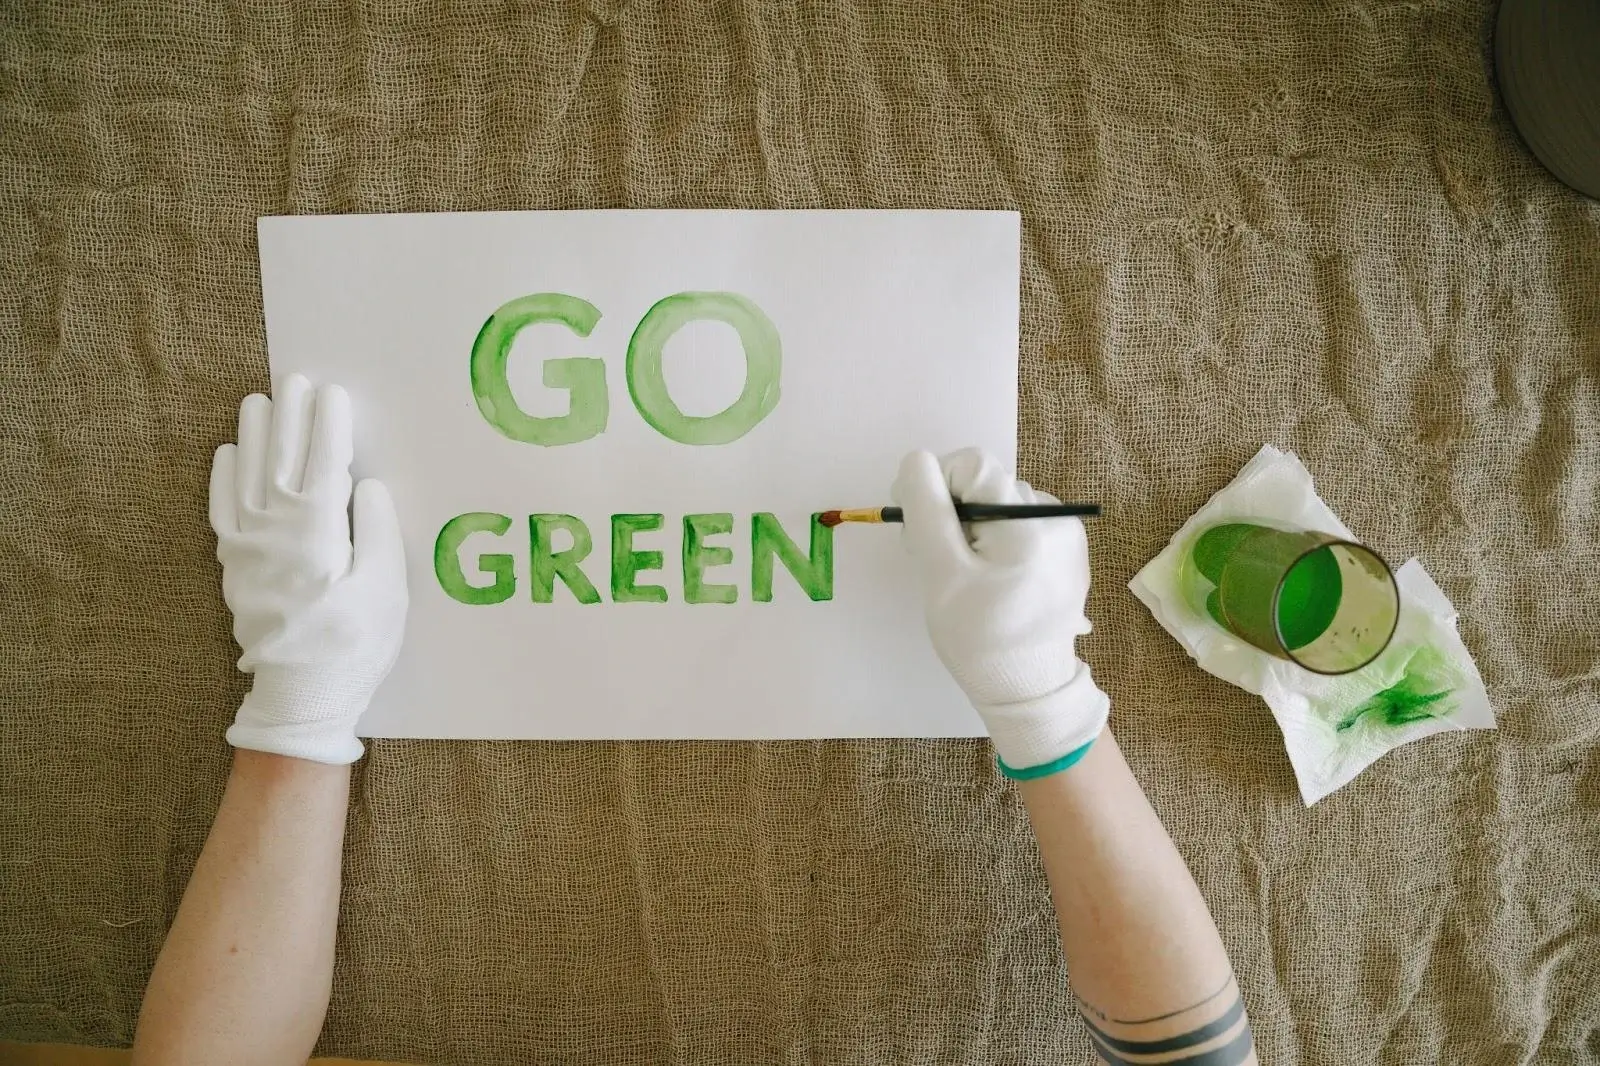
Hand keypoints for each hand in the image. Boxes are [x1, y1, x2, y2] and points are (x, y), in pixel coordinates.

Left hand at [208, 374, 407, 763]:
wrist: (299, 697)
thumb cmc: (353, 647)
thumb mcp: (385, 592)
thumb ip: (376, 533)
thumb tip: (367, 485)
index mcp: (317, 536)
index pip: (324, 466)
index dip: (328, 426)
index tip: (333, 392)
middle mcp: (275, 533)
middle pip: (281, 461)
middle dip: (291, 417)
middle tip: (297, 378)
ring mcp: (248, 550)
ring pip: (246, 478)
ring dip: (254, 436)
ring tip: (260, 400)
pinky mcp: (234, 568)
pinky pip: (222, 512)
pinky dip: (222, 478)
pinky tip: (227, 453)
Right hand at [892, 448, 1108, 776]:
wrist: (1029, 691)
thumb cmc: (980, 638)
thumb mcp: (942, 575)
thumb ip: (928, 511)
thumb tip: (917, 461)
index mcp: (1027, 520)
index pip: (970, 465)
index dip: (935, 487)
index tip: (920, 528)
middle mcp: (1054, 516)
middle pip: (985, 485)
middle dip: (953, 515)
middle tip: (942, 566)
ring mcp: (1066, 534)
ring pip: (999, 506)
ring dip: (974, 531)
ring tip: (969, 580)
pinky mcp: (1068, 552)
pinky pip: (1020, 526)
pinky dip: (998, 544)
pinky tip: (994, 582)